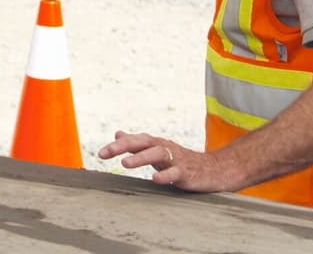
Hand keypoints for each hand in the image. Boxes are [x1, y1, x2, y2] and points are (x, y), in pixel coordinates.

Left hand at [97, 130, 239, 191]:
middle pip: (142, 142)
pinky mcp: (186, 173)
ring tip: (125, 163)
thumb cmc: (180, 160)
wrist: (213, 169)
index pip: (133, 141)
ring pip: (158, 154)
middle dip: (123, 146)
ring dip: (140, 158)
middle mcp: (164, 148)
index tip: (100, 153)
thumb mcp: (157, 149)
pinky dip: (165, 175)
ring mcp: (176, 160)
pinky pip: (175, 173)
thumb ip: (137, 143)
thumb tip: (117, 133)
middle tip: (106, 153)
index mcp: (155, 143)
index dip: (116, 146)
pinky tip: (154, 179)